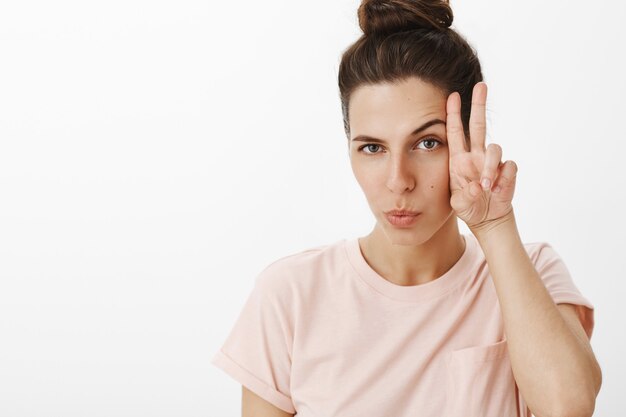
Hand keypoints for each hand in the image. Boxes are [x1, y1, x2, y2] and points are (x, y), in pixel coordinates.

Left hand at [446, 82, 517, 230]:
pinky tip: (497, 190)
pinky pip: (509, 166)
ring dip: (490, 168)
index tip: (451, 96)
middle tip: (481, 86)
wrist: (486, 218)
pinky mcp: (507, 171)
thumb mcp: (458, 204)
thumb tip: (477, 187)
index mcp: (459, 159)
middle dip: (479, 105)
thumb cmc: (468, 206)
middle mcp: (476, 156)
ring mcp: (492, 162)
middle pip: (479, 125)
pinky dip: (503, 179)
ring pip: (495, 149)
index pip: (455, 132)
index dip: (453, 115)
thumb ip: (464, 196)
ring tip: (486, 187)